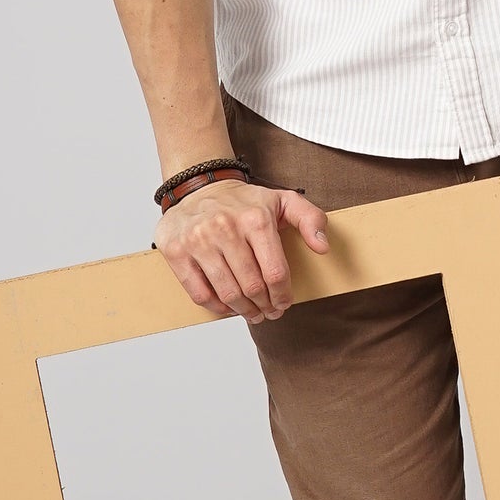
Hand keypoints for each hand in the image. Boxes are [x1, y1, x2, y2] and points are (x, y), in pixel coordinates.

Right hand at [152, 178, 329, 319]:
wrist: (198, 186)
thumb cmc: (244, 201)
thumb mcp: (284, 200)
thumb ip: (311, 219)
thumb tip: (322, 247)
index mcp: (255, 219)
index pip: (275, 273)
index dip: (283, 296)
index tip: (284, 303)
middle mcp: (225, 229)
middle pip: (252, 287)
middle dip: (265, 306)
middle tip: (269, 312)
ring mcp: (198, 241)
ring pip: (227, 294)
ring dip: (244, 311)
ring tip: (252, 312)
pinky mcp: (176, 251)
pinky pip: (199, 293)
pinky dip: (217, 307)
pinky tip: (228, 306)